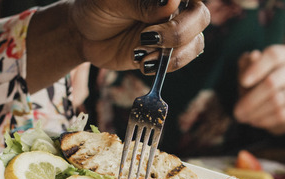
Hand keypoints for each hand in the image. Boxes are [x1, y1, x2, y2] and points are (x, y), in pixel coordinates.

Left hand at [26, 0, 209, 90]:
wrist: (84, 34)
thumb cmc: (96, 7)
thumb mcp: (112, 1)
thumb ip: (141, 3)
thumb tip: (172, 1)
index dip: (185, 5)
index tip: (168, 8)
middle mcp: (175, 7)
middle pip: (200, 17)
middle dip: (177, 32)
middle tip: (147, 37)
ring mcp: (173, 30)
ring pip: (195, 43)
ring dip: (171, 54)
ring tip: (139, 53)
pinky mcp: (166, 53)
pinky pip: (181, 61)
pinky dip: (164, 66)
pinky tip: (142, 63)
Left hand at [234, 45, 284, 134]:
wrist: (273, 104)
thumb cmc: (257, 84)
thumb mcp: (247, 73)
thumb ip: (247, 65)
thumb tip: (253, 56)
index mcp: (282, 54)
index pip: (273, 56)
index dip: (257, 68)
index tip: (243, 82)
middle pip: (273, 81)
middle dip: (251, 99)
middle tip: (237, 111)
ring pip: (277, 101)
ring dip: (256, 112)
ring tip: (244, 118)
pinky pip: (284, 114)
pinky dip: (266, 120)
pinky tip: (256, 121)